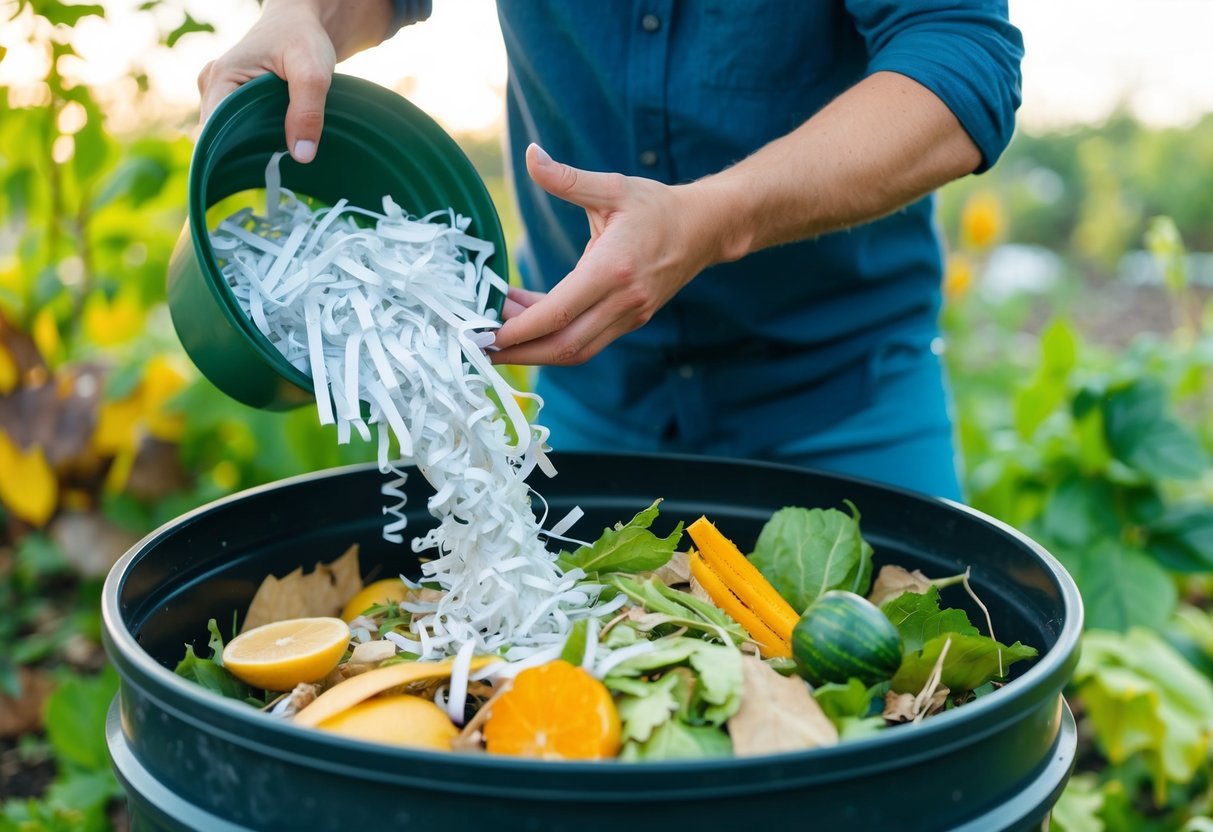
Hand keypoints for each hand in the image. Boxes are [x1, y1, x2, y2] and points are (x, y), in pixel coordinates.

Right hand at [197, 0, 392, 162]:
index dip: (229, 157)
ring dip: (251, 149)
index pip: (212, 132)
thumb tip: (301, 155)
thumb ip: (308, 111)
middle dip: (244, 156)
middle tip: (276, 170)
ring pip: (229, 136)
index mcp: (221, 77)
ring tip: (278, 159)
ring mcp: (219, 94)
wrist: (303, 22)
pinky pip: (237, 129)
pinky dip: (255, 140)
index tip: (256, 173)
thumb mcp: (313, 71)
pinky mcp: (232, 101)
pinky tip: (275, 149)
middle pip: (218, 137)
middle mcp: (212, 87)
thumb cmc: (304, 38)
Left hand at [491, 144, 724, 365]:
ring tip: (498, 335)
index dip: (518, 328)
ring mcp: (629, 316)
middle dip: (519, 352)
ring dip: (535, 351)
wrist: (705, 229)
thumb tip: (532, 154)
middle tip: (479, 344)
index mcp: (614, 269)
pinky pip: (587, 341)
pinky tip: (528, 318)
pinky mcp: (630, 321)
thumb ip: (568, 178)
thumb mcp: (613, 186)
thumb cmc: (657, 206)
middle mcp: (623, 301)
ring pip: (576, 351)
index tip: (484, 330)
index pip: (558, 313)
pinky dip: (554, 338)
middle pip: (564, 345)